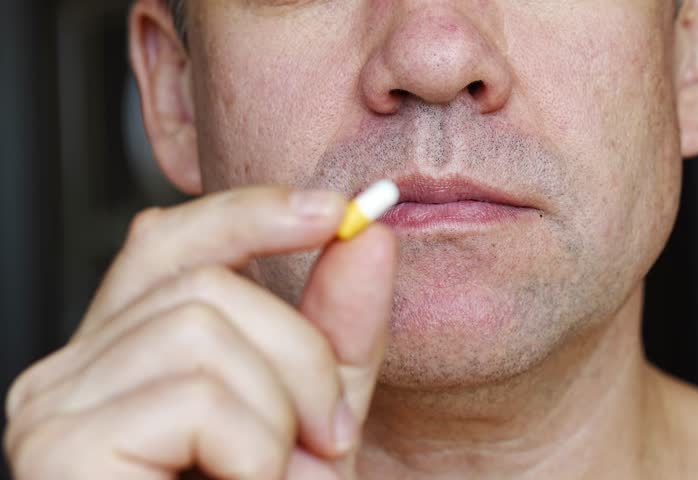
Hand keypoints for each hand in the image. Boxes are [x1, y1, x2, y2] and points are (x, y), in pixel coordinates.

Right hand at [3, 187, 397, 478]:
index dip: (253, 212)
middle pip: (207, 285)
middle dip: (300, 356)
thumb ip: (335, 332)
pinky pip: (197, 398)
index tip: (338, 211)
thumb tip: (369, 236)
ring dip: (279, 415)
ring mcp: (53, 410)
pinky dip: (254, 453)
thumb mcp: (313, 419)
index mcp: (119, 357)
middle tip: (323, 439)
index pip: (170, 242)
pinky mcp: (61, 451)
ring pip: (205, 330)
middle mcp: (68, 374)